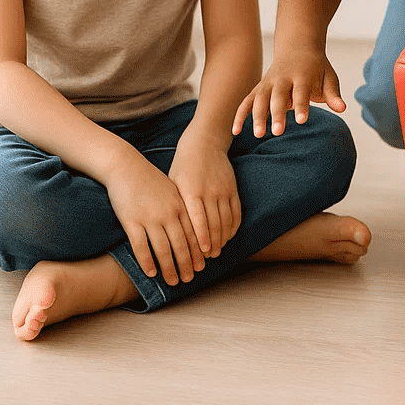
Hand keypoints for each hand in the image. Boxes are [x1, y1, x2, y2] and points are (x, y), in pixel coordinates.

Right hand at [105, 154, 205, 285]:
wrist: (126, 167)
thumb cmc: (151, 181)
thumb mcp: (172, 192)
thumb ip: (182, 209)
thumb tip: (191, 230)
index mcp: (181, 205)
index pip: (193, 234)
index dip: (198, 252)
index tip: (202, 266)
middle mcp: (168, 213)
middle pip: (180, 244)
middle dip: (186, 264)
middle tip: (189, 279)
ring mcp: (150, 217)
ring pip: (162, 249)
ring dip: (169, 268)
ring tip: (172, 281)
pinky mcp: (131, 221)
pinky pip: (141, 246)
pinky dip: (147, 261)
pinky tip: (151, 273)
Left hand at [169, 135, 241, 258]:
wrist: (204, 143)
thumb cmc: (183, 166)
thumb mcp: (173, 183)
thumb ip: (175, 206)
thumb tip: (168, 232)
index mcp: (191, 191)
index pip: (198, 220)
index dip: (201, 238)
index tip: (202, 254)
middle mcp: (210, 191)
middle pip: (214, 224)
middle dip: (211, 245)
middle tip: (207, 261)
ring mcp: (224, 190)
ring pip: (226, 220)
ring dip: (223, 239)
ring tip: (216, 253)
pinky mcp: (233, 188)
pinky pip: (236, 211)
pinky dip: (233, 226)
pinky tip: (228, 237)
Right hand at [232, 49, 344, 137]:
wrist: (298, 48)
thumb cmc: (316, 68)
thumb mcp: (329, 77)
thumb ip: (333, 94)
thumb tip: (343, 108)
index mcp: (302, 75)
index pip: (301, 92)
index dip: (302, 105)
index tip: (302, 121)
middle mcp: (282, 78)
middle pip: (278, 97)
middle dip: (277, 114)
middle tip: (277, 133)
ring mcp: (268, 82)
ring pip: (260, 99)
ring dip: (257, 116)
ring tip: (259, 135)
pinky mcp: (259, 88)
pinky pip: (246, 101)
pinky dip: (240, 114)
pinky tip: (235, 131)